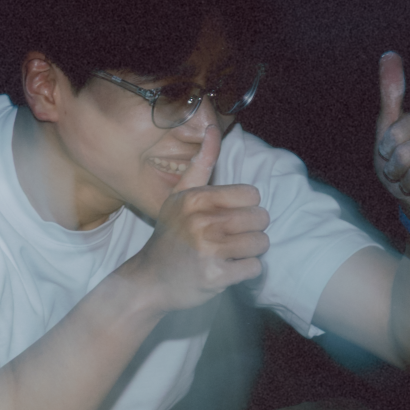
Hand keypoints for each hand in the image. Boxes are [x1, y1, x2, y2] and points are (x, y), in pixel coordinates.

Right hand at [122, 124, 267, 312]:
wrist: (148, 281)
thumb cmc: (170, 236)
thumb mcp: (179, 197)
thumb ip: (201, 164)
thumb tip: (213, 128)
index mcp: (195, 199)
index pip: (252, 195)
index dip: (243, 208)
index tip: (224, 218)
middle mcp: (202, 222)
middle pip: (261, 219)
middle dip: (248, 230)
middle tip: (224, 239)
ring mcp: (208, 250)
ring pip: (261, 243)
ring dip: (248, 251)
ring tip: (225, 253)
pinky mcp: (216, 276)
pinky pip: (254, 267)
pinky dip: (244, 271)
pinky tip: (224, 269)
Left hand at [374, 52, 409, 230]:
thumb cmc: (401, 163)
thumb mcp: (388, 128)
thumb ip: (391, 92)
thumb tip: (389, 54)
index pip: (397, 130)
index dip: (386, 149)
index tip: (389, 152)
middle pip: (407, 154)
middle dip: (395, 170)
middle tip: (402, 172)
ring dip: (408, 185)